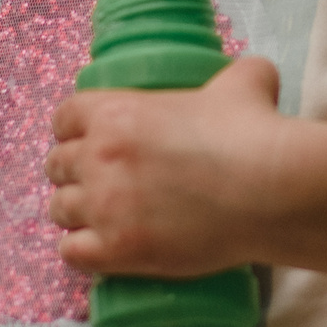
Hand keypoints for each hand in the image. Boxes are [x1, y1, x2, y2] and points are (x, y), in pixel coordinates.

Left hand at [44, 58, 285, 277]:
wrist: (271, 190)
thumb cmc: (253, 133)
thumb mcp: (243, 83)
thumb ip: (235, 74)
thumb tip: (251, 74)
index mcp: (117, 112)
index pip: (64, 117)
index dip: (72, 129)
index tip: (84, 139)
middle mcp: (99, 157)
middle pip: (56, 164)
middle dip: (71, 171)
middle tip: (95, 181)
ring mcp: (104, 206)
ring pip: (59, 210)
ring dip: (75, 212)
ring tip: (96, 217)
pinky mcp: (117, 250)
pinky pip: (71, 252)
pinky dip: (80, 250)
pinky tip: (97, 248)